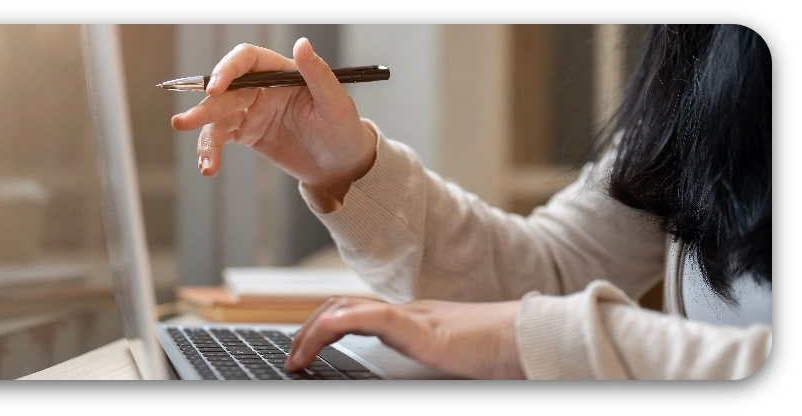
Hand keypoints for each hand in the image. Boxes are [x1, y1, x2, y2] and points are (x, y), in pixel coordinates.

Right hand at [170, 38, 376, 201]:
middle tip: (184, 122)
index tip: (215, 89)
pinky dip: (212, 151)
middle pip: (225, 92)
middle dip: (205, 108)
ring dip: (205, 137)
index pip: (246, 61)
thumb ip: (317, 74)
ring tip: (204, 161)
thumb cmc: (345, 131)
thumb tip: (302, 44)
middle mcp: (262, 88)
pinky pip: (222, 138)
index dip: (227, 70)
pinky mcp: (248, 134)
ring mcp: (252, 111)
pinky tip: (208, 167)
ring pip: (218, 117)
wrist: (342, 166)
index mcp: (281, 72)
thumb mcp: (336, 104)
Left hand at [284, 296, 526, 379]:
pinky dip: (338, 324)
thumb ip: (421, 367)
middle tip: (292, 358)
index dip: (322, 329)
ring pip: (345, 310)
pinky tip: (319, 339)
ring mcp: (410, 316)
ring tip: (296, 358)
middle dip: (308, 330)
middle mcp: (404, 313)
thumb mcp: (445, 363)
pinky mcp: (419, 326)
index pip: (354, 314)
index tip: (303, 355)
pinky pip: (370, 316)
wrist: (526, 339)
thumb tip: (405, 378)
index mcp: (409, 322)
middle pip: (340, 308)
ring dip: (312, 331)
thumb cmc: (495, 354)